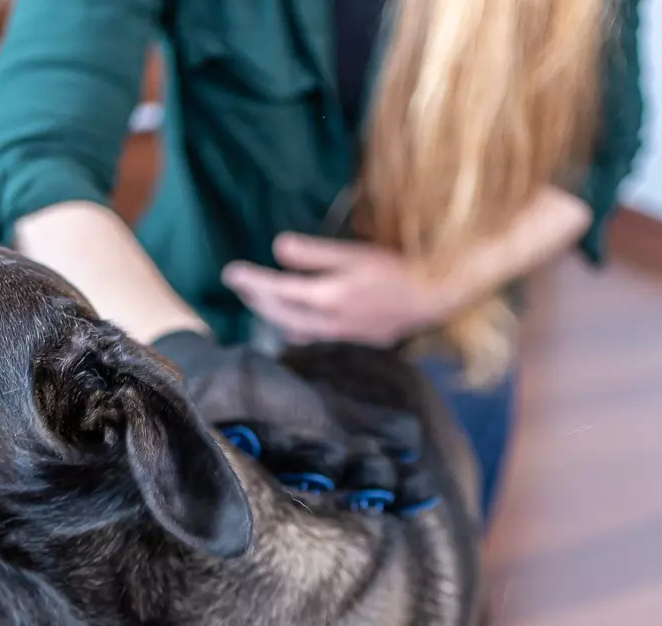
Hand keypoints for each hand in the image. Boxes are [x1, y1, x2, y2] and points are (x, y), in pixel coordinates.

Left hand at [221, 233, 451, 346]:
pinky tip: (285, 316)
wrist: (431, 299)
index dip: (251, 282)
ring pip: (289, 328)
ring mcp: (335, 336)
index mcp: (327, 298)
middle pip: (277, 314)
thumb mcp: (354, 255)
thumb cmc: (396, 270)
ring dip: (267, 313)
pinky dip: (286, 324)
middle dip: (254, 298)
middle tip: (237, 282)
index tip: (230, 272)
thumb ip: (315, 254)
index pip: (278, 291)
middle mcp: (326, 323)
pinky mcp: (345, 341)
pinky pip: (304, 336)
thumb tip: (277, 248)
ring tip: (254, 296)